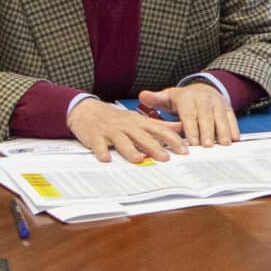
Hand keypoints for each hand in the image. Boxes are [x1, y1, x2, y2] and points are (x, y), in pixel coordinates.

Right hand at [70, 97, 186, 163]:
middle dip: (155, 147)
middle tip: (166, 158)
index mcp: (139, 122)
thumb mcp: (139, 119)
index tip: (184, 150)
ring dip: (130, 150)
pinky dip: (102, 151)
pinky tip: (106, 159)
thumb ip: (161, 124)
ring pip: (122, 141)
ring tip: (138, 160)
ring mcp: (111, 131)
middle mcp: (127, 126)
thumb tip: (181, 127)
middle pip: (143, 137)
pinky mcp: (96, 136)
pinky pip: (99, 145)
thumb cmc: (116, 118)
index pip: (159, 130)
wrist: (87, 110)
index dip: (172, 139)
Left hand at [139, 82, 239, 147]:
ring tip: (223, 144)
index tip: (192, 141)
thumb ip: (156, 99)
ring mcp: (217, 102)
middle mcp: (204, 99)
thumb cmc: (183, 99)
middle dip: (208, 131)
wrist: (202, 88)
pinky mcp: (227, 107)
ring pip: (220, 117)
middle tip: (207, 145)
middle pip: (206, 117)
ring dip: (223, 130)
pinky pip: (231, 117)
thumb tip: (143, 96)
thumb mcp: (168, 97)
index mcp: (187, 98)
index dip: (192, 128)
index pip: (189, 114)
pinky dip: (234, 128)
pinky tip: (234, 139)